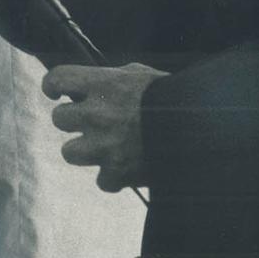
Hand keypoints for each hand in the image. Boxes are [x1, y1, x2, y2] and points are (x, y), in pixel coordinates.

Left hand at [42, 62, 165, 191]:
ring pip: (69, 152)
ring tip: (105, 148)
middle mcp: (97, 114)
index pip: (57, 78)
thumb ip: (112, 79)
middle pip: (59, 118)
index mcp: (103, 85)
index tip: (56, 92)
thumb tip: (92, 83)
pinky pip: (101, 180)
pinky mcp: (117, 173)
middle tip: (93, 122)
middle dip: (74, 121)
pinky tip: (129, 169)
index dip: (53, 85)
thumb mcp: (142, 77)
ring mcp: (105, 146)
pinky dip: (114, 178)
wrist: (205, 130)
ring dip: (85, 151)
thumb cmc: (175, 98)